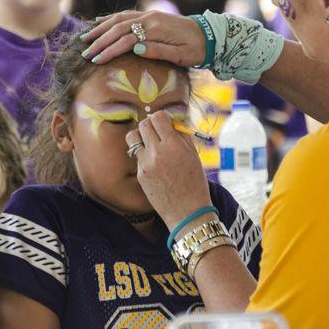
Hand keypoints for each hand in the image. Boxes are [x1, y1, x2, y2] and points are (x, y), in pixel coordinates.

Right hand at [81, 10, 205, 66]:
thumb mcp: (181, 55)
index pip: (126, 39)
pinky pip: (126, 15)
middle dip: (100, 40)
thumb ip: (158, 51)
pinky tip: (99, 23)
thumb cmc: (196, 48)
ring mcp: (149, 15)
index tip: (96, 60)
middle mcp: (150, 18)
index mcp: (156, 28)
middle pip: (118, 28)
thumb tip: (135, 49)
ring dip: (101, 28)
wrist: (209, 35)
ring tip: (85, 38)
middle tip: (85, 53)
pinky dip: (111, 19)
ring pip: (119, 19)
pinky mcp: (150, 16)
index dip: (109, 50)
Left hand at [126, 111, 211, 229]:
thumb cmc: (195, 183)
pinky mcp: (140, 174)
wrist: (187, 211)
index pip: (158, 117)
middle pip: (143, 124)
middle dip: (151, 124)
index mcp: (174, 145)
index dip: (162, 118)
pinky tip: (155, 163)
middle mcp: (157, 152)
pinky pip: (137, 155)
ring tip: (150, 143)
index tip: (166, 123)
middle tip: (158, 132)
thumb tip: (172, 121)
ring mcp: (146, 164)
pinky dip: (144, 154)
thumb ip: (182, 136)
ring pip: (133, 137)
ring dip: (140, 136)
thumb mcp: (194, 155)